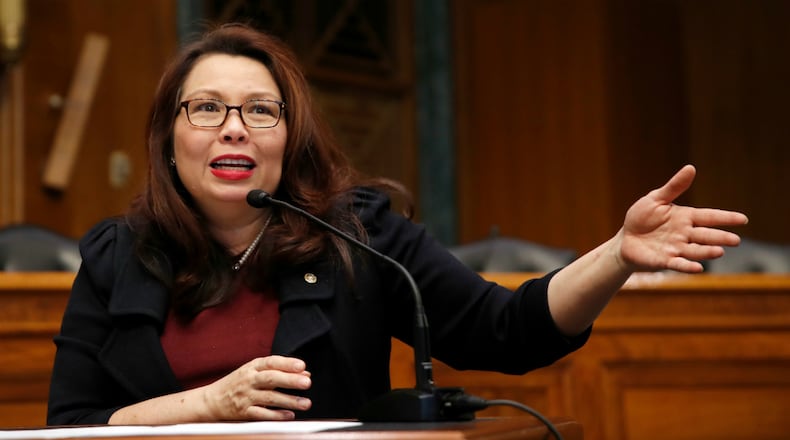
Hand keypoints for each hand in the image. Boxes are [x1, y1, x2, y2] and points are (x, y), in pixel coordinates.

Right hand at [202, 355, 311, 420]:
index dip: (287, 363)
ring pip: (269, 398)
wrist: (212, 400)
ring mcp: (246, 396)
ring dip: (289, 401)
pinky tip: (289, 415)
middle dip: (290, 380)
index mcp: (253, 367)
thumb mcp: (255, 371)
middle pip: (271, 379)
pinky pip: (261, 414)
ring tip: (305, 403)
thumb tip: (305, 372)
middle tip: (307, 382)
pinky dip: (276, 415)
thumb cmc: (238, 383)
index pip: (271, 362)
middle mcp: (249, 380)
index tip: (302, 366)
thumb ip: (280, 371)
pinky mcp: (243, 412)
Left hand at [617, 164, 748, 272]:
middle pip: (706, 235)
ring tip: (719, 252)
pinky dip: (688, 266)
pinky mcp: (664, 260)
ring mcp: (676, 248)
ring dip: (706, 252)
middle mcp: (684, 234)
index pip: (709, 217)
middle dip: (720, 238)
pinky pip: (678, 264)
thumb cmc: (641, 217)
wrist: (625, 239)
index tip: (743, 219)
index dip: (725, 218)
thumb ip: (674, 187)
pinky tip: (698, 268)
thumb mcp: (656, 199)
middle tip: (735, 240)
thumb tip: (691, 167)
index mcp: (685, 217)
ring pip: (695, 250)